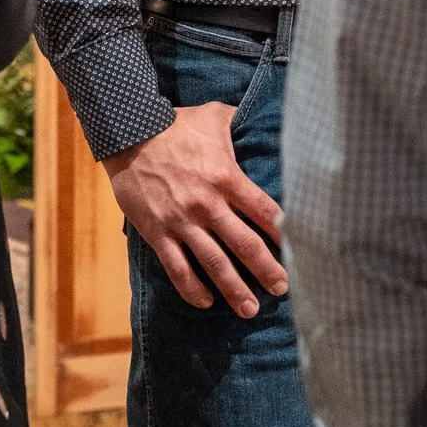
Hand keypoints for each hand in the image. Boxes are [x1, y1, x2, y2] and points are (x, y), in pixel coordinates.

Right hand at [105, 102, 286, 317]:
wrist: (129, 134)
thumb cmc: (175, 124)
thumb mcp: (214, 116)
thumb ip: (241, 122)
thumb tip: (263, 117)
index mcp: (227, 176)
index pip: (263, 210)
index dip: (283, 232)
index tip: (298, 250)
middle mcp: (208, 203)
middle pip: (244, 244)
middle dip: (266, 270)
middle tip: (282, 289)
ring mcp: (182, 221)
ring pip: (214, 264)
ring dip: (234, 289)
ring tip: (250, 310)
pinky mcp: (158, 233)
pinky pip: (177, 268)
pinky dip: (192, 289)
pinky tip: (205, 302)